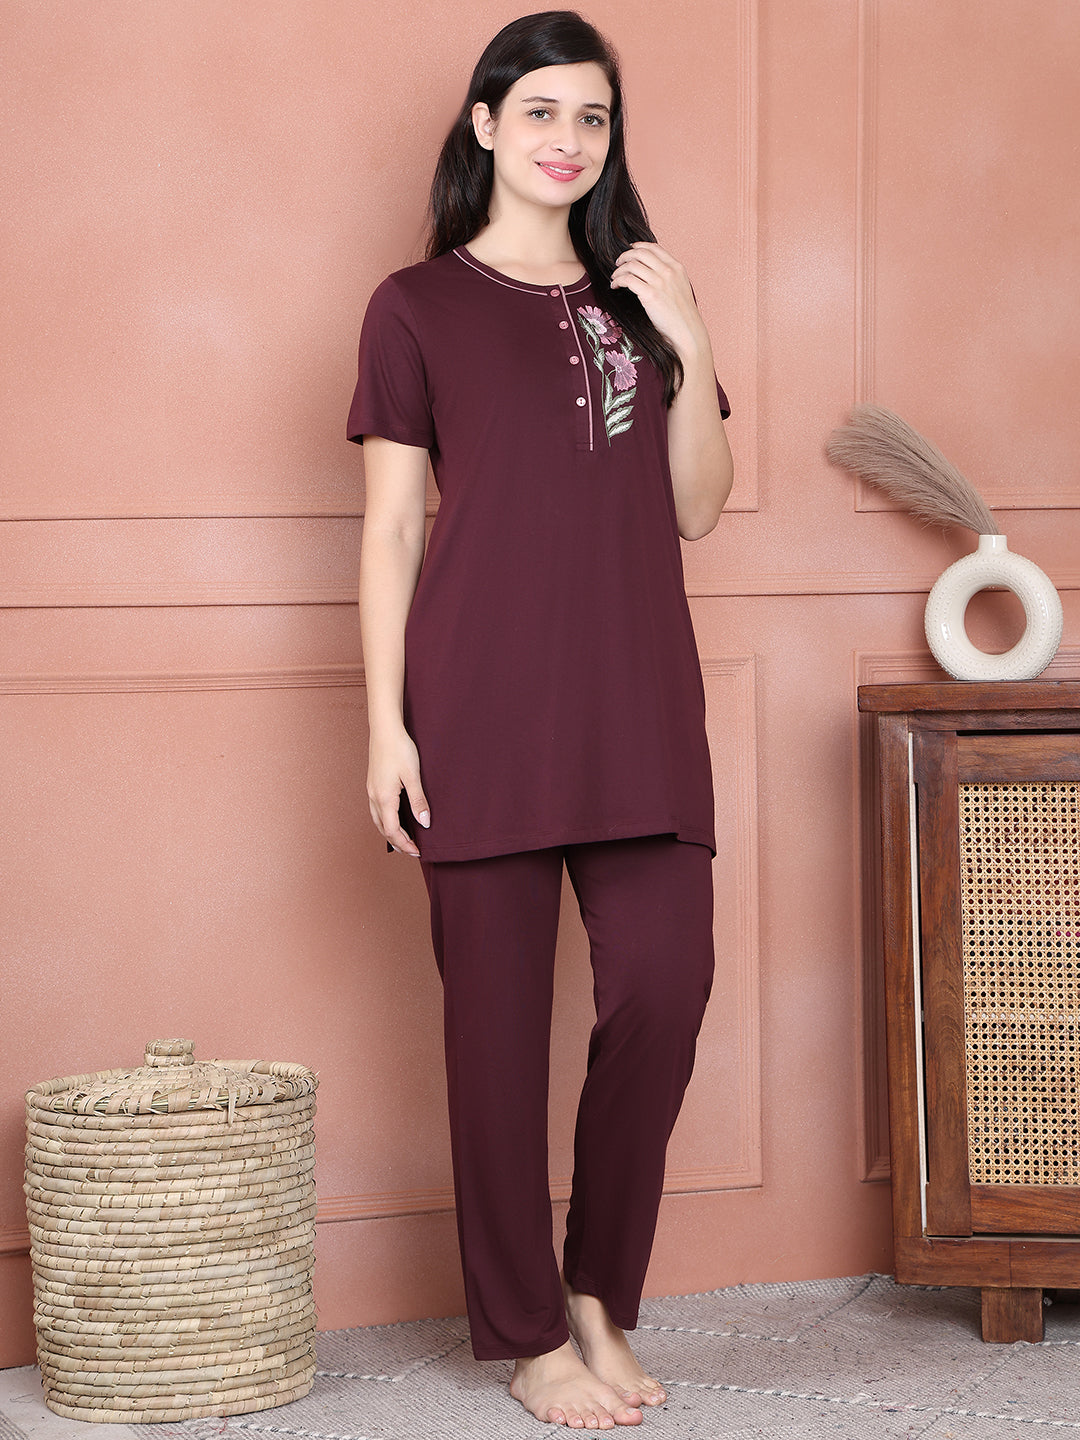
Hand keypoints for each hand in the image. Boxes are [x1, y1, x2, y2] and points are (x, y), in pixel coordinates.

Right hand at [367, 724, 429, 857]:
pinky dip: (385, 821)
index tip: (418, 851)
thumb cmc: (399, 749)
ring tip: (404, 840)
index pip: (393, 831)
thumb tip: (424, 823)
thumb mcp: (413, 776)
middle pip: (383, 829)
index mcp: (384, 798)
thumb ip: (418, 801)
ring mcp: (371, 791)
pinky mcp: (373, 784)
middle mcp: (374, 797)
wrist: (385, 730)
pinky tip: (394, 819)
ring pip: (378, 821)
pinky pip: (376, 811)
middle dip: (398, 842)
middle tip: (413, 850)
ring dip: (390, 833)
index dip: (405, 844)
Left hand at [610, 242, 710, 360]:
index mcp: (677, 268)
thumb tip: (650, 273)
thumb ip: (668, 277)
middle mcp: (668, 271)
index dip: (638, 246)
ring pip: (632, 265)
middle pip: (640, 253)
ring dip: (619, 270)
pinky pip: (628, 280)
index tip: (629, 251)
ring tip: (615, 277)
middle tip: (618, 264)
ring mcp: (659, 282)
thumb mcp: (680, 288)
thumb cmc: (682, 316)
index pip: (654, 248)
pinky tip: (615, 286)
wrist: (688, 332)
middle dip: (625, 256)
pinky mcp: (650, 294)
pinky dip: (618, 280)